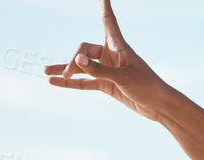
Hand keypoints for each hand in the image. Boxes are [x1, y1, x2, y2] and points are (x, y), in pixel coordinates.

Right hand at [44, 0, 170, 120]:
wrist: (157, 105)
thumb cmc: (146, 86)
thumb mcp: (122, 77)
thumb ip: (98, 70)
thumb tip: (76, 61)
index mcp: (118, 46)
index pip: (107, 20)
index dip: (103, 6)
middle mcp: (110, 55)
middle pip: (84, 50)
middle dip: (73, 61)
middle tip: (67, 72)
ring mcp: (107, 70)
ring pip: (81, 66)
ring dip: (65, 69)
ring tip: (46, 72)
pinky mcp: (106, 85)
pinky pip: (84, 82)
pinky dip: (70, 83)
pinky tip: (55, 82)